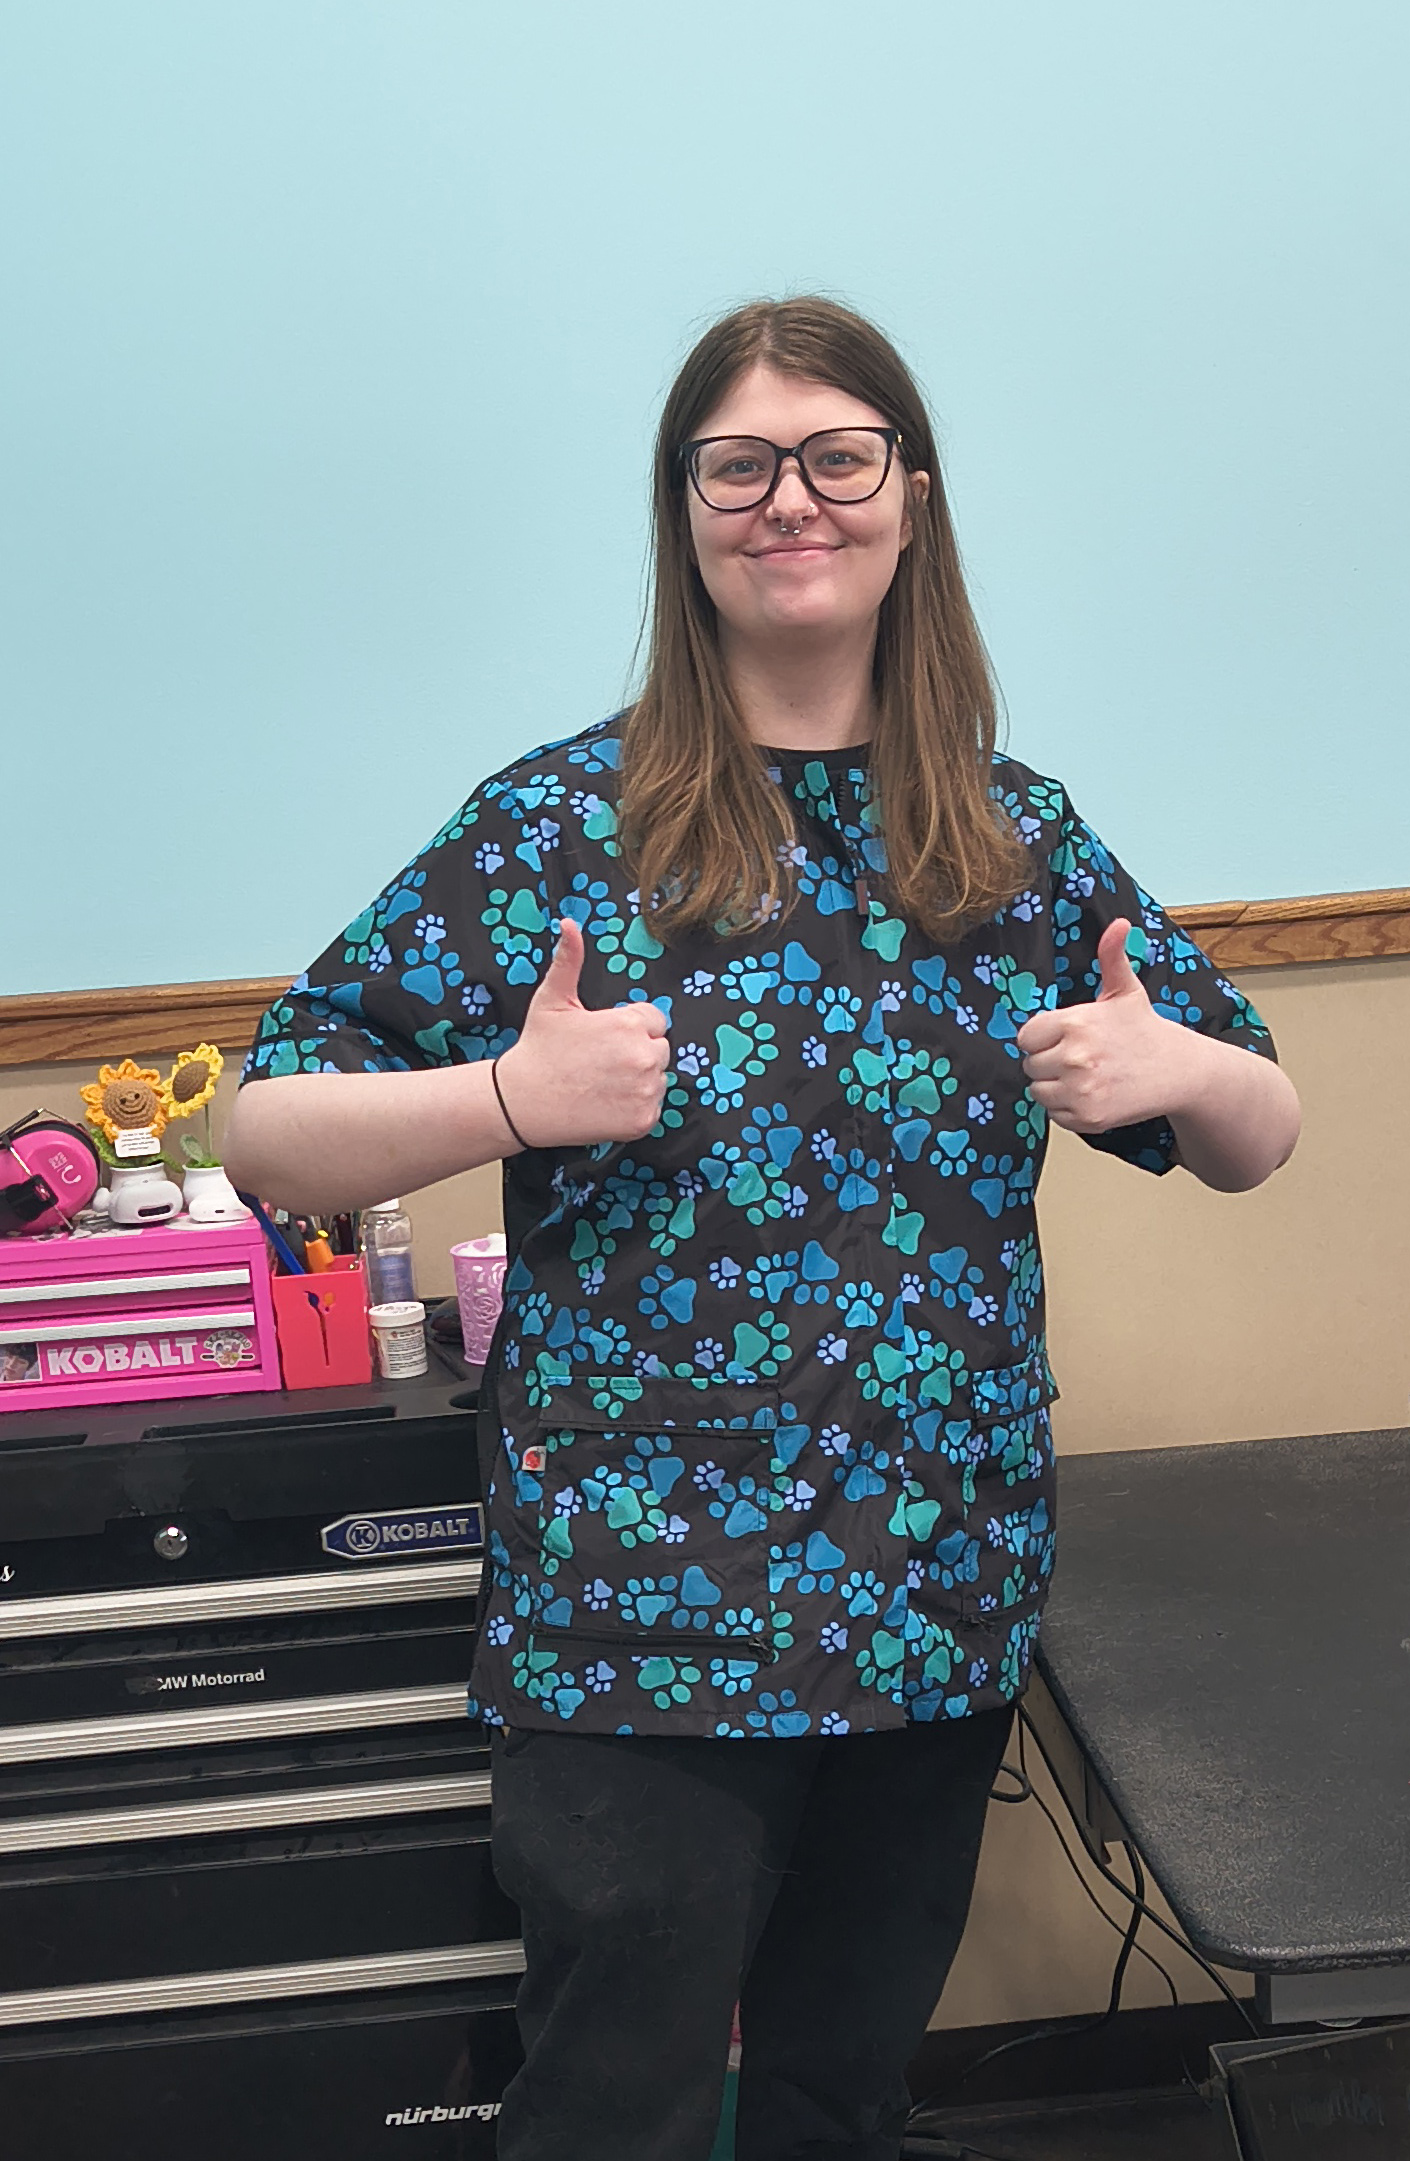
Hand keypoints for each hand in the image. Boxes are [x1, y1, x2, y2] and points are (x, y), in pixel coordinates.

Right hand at [492, 917, 669, 1147]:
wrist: (522, 1102)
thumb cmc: (538, 1050)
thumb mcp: (552, 1000)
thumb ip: (569, 961)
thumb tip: (570, 925)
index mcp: (628, 1024)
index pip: (655, 1020)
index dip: (631, 1028)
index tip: (606, 1039)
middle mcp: (644, 1056)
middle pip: (660, 1049)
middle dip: (637, 1053)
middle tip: (601, 1063)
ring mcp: (645, 1090)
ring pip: (657, 1079)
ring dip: (639, 1081)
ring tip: (602, 1082)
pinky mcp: (642, 1120)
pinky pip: (652, 1108)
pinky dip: (635, 1108)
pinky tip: (606, 1102)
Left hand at [1015, 918, 1192, 1133]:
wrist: (1178, 1070)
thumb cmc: (1145, 1030)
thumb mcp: (1126, 990)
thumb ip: (1112, 956)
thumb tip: (1118, 925)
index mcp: (1076, 1022)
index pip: (1026, 1036)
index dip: (1043, 1038)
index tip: (1064, 1038)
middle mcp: (1075, 1057)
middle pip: (1030, 1065)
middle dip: (1049, 1061)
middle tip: (1079, 1057)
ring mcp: (1081, 1089)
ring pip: (1039, 1091)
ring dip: (1055, 1086)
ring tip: (1085, 1075)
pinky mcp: (1088, 1117)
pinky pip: (1055, 1115)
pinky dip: (1068, 1109)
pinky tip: (1092, 1093)